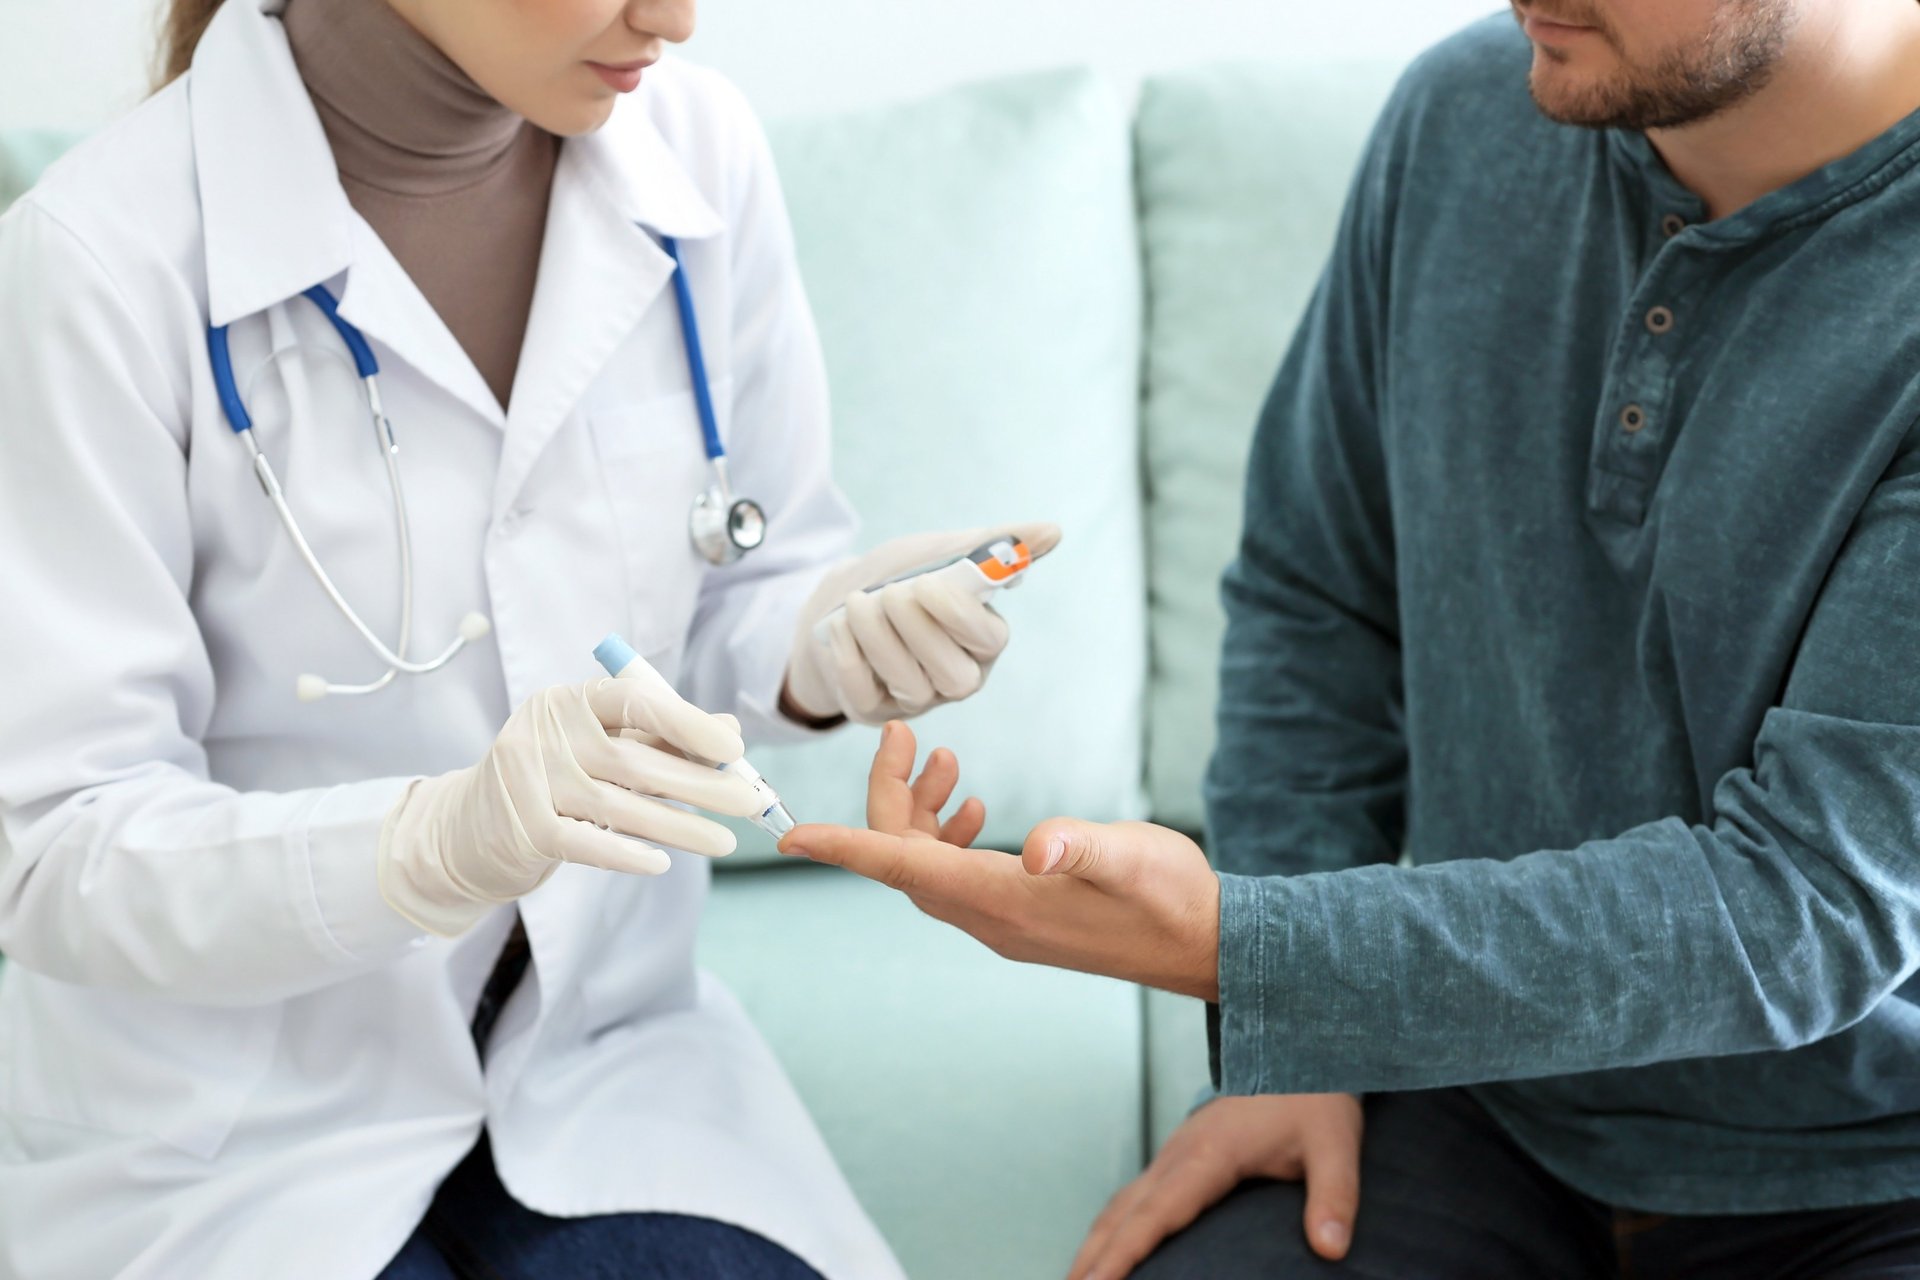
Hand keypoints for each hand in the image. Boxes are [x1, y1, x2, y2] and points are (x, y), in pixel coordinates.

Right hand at [378, 679, 764, 935]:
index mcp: (569, 701)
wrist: (471, 827)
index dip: (686, 722)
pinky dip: (628, 854)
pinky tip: (663, 862)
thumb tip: (729, 731)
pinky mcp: (523, 829)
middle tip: (748, 802)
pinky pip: (587, 843)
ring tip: (724, 841)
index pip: (633, 700)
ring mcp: (529, 781)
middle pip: (634, 760)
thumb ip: (660, 736)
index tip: (734, 747)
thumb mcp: (602, 746)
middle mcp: (544, 732)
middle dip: (699, 783)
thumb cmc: (554, 778)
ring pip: (619, 806)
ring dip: (679, 826)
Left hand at [778, 725, 1221, 999]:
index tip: (791, 838)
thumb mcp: (1131, 859)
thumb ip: (1082, 848)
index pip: (901, 868)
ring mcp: (1004, 920)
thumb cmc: (1171, 898)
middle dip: (889, 796)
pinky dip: (948, 837)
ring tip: (941, 759)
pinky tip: (971, 807)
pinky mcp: (1021, 915)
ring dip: (919, 813)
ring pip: (927, 866)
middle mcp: (990, 917)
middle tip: (901, 733)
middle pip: (904, 859)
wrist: (1206, 945)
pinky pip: (956, 876)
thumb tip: (1040, 847)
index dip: (844, 847)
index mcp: (1003, 900)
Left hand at [783, 521, 1061, 724]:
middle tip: (889, 593)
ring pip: (909, 684)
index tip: (926, 584)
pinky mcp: (874, 710)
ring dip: (877, 636)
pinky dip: (849, 655)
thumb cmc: (901, 577)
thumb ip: (993, 545)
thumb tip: (1053, 532)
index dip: (957, 615)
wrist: (837, 600)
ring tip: (857, 601)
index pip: (989, 640)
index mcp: (984, 640)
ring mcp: (916, 699)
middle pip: (955, 676)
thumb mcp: (941, 552)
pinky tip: (841, 627)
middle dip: (917, 629)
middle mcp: (958, 678)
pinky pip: (865, 693)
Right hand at [1070, 1094, 1363, 1279]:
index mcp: (1209, 1154)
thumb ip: (1334, 1196)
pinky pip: (1134, 1196)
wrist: (1297, 1046)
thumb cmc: (1315, 1095)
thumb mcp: (1335, 1143)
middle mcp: (1179, 1154)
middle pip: (1121, 1214)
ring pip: (1120, 1204)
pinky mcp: (1179, 1154)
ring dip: (1094, 1243)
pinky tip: (1109, 1247)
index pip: (1156, 1214)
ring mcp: (1174, 1152)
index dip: (1123, 1254)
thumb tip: (1332, 1249)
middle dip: (1091, 1258)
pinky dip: (1112, 1226)